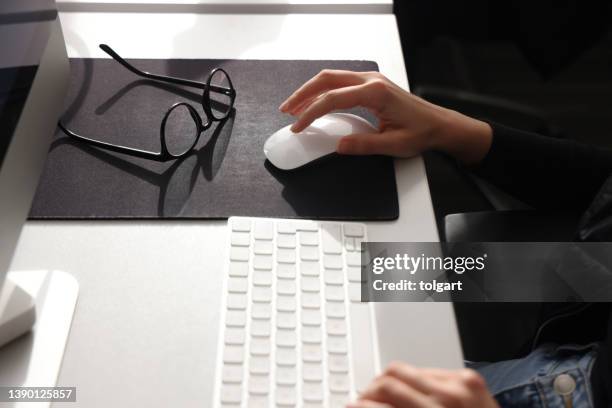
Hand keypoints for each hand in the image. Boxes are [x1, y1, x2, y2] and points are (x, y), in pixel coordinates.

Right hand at [279, 70, 491, 164]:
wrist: (439, 125)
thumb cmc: (421, 132)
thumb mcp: (393, 145)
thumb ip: (363, 145)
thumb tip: (338, 146)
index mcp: (375, 93)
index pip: (333, 99)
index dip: (311, 113)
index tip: (298, 127)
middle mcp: (371, 81)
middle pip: (326, 79)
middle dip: (303, 94)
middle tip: (286, 110)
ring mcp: (371, 80)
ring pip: (331, 77)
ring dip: (310, 90)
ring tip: (294, 107)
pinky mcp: (371, 85)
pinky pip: (340, 82)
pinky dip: (323, 91)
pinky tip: (315, 102)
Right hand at [348, 362, 498, 407]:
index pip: (384, 397)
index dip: (362, 403)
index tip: (352, 406)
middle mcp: (446, 399)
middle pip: (390, 378)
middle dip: (370, 390)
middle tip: (363, 401)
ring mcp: (460, 386)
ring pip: (406, 369)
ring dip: (390, 382)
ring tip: (383, 395)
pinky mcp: (470, 379)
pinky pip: (430, 371)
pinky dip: (416, 381)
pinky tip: (412, 395)